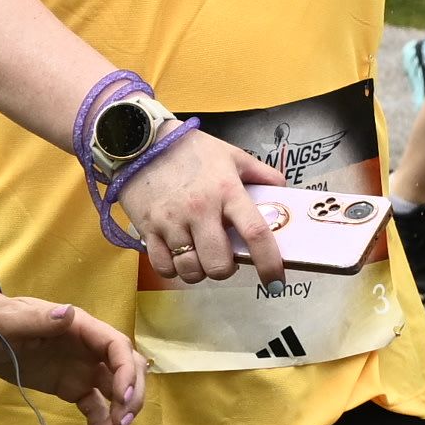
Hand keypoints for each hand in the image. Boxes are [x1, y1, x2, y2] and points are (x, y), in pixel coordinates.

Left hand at [0, 284, 145, 424]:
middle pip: (125, 369)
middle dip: (130, 396)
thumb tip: (69, 314)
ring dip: (120, 413)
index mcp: (79, 326)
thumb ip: (38, 320)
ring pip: (115, 391)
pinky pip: (94, 406)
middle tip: (121, 424)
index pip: (116, 345)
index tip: (122, 398)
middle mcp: (88, 347)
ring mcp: (82, 368)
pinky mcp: (71, 387)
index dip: (126, 371)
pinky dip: (100, 424)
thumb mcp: (9, 321)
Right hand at [99, 127, 268, 292]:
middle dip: (226, 270)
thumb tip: (282, 192)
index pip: (255, 234)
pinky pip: (163, 267)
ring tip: (199, 256)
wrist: (141, 142)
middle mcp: (200, 210)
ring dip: (199, 271)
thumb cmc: (190, 150)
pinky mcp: (148, 229)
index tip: (275, 282)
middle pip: (219, 264)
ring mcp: (171, 222)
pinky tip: (178, 257)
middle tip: (224, 258)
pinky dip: (173, 269)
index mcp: (227, 191)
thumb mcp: (231, 155)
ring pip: (190, 270)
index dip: (270, 263)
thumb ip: (261, 174)